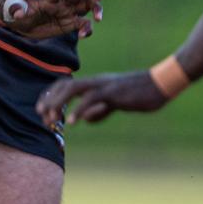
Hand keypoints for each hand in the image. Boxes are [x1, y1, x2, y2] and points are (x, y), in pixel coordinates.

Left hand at [5, 0, 102, 39]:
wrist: (21, 20)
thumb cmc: (16, 9)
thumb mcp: (13, 8)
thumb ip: (16, 8)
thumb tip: (18, 14)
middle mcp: (62, 2)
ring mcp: (68, 12)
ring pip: (87, 6)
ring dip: (96, 9)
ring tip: (98, 19)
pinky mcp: (70, 24)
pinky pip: (83, 25)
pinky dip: (87, 29)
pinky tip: (84, 36)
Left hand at [36, 70, 166, 125]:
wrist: (161, 85)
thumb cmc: (141, 94)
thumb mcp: (117, 104)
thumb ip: (102, 110)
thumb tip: (87, 120)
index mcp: (95, 83)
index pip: (66, 84)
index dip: (51, 95)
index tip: (41, 109)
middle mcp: (96, 81)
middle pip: (64, 85)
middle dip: (50, 100)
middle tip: (42, 116)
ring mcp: (103, 85)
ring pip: (73, 88)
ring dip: (58, 103)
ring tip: (50, 119)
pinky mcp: (113, 93)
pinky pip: (92, 99)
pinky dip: (79, 110)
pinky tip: (72, 122)